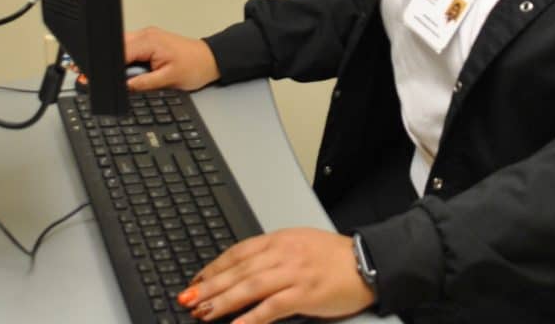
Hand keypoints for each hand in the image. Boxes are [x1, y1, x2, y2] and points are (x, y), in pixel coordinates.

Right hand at [123, 26, 220, 91]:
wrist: (210, 60)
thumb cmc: (195, 66)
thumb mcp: (168, 80)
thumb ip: (143, 83)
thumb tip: (125, 86)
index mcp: (149, 41)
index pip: (120, 52)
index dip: (114, 68)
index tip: (112, 79)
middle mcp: (146, 34)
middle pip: (118, 48)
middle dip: (119, 65)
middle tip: (130, 77)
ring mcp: (148, 36)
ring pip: (124, 48)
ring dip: (126, 62)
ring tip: (140, 72)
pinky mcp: (150, 41)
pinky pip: (132, 49)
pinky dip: (132, 59)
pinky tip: (142, 67)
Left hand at [176, 228, 374, 323]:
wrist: (367, 262)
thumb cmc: (334, 257)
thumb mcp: (299, 245)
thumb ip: (272, 255)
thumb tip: (243, 271)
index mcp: (279, 239)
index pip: (238, 252)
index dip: (214, 267)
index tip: (197, 279)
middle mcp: (283, 253)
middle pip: (238, 270)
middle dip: (210, 285)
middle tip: (188, 298)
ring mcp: (294, 273)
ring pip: (250, 287)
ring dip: (222, 301)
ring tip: (203, 312)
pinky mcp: (305, 293)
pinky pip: (271, 307)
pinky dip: (250, 318)